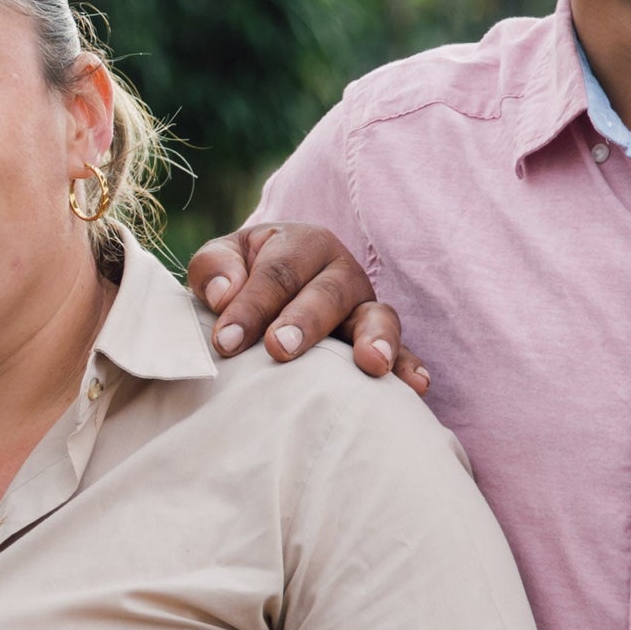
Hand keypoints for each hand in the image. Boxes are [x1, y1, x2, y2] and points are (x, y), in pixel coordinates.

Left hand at [182, 223, 426, 391]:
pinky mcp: (379, 339)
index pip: (277, 273)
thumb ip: (214, 267)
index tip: (225, 341)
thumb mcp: (224, 259)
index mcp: (302, 243)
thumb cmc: (242, 275)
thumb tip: (222, 293)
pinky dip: (409, 365)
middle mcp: (340, 271)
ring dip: (375, 339)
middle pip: (327, 294)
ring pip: (377, 316)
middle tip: (279, 348)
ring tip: (370, 364)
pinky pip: (403, 351)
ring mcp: (365, 306)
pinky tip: (416, 386)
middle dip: (304, 322)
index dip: (251, 306)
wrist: (274, 285)